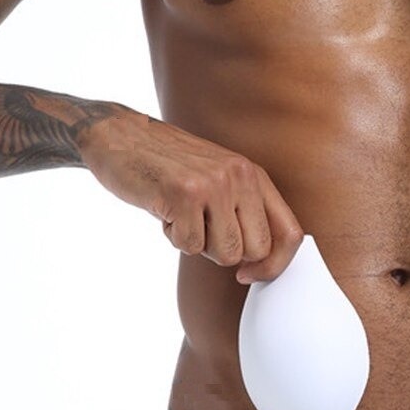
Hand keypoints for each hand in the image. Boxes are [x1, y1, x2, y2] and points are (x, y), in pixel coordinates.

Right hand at [78, 108, 302, 281]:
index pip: (291, 234)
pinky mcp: (184, 193)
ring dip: (198, 245)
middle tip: (202, 231)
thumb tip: (263, 265)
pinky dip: (173, 237)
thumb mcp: (219, 180)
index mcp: (254, 175)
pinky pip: (190, 245)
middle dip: (227, 254)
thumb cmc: (169, 167)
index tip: (248, 274)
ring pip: (226, 254)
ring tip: (182, 215)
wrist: (119, 136)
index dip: (274, 265)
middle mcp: (241, 176)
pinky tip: (164, 209)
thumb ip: (244, 213)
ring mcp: (214, 183)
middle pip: (256, 251)